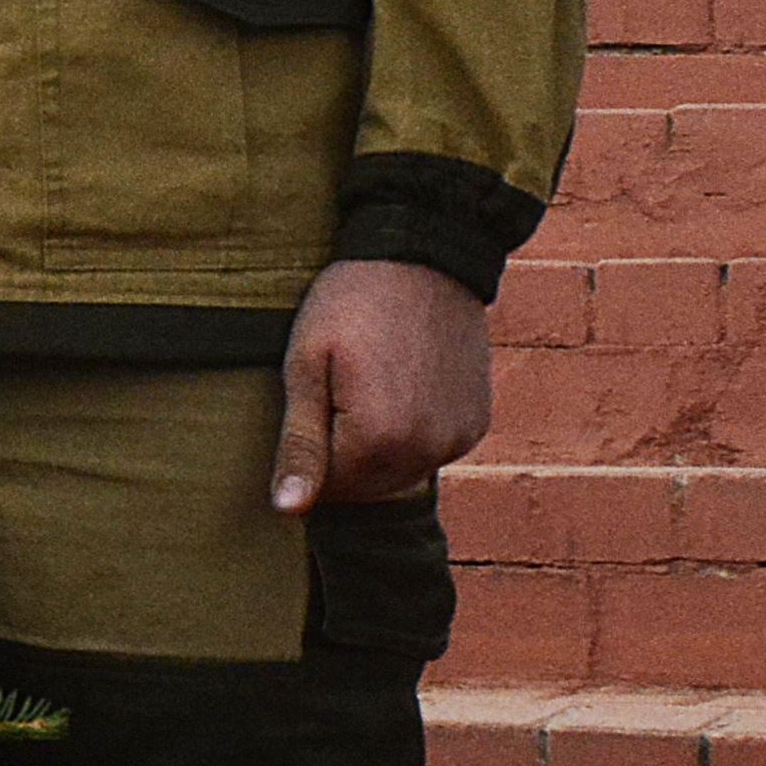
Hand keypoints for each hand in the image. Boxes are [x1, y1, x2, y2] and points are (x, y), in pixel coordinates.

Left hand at [273, 258, 492, 513]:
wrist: (427, 256)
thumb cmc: (354, 302)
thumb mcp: (308, 365)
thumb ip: (301, 444)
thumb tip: (289, 510)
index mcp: (380, 440)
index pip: (329, 488)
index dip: (310, 450)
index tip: (315, 399)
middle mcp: (428, 450)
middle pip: (367, 487)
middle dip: (344, 452)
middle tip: (341, 386)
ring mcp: (458, 437)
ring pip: (400, 472)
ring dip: (379, 445)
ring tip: (372, 381)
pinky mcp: (476, 422)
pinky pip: (431, 449)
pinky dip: (412, 431)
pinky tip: (403, 385)